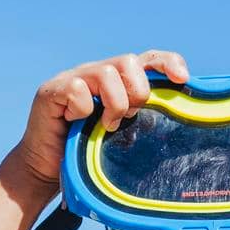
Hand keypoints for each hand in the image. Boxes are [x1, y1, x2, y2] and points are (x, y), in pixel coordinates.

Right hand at [10, 50, 190, 188]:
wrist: (47, 169)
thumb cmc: (87, 153)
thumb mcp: (122, 135)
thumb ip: (142, 120)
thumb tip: (177, 117)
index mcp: (118, 81)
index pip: (148, 59)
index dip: (167, 63)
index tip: (183, 79)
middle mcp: (97, 73)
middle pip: (129, 61)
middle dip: (138, 91)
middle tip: (129, 116)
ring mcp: (74, 78)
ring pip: (106, 73)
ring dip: (113, 104)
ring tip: (107, 126)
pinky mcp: (52, 90)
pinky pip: (77, 89)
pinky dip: (82, 110)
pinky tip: (76, 123)